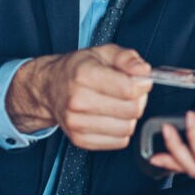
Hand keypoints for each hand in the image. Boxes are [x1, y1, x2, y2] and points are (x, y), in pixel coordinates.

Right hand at [7, 43, 152, 149]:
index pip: (128, 89)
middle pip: (131, 110)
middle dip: (138, 100)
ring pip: (127, 128)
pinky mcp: (79, 140)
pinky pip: (118, 141)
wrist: (50, 88)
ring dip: (130, 117)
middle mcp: (77, 100)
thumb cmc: (78, 69)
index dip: (142, 85)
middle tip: (130, 93)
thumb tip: (144, 72)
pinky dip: (120, 131)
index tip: (141, 81)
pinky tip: (111, 118)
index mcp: (84, 74)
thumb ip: (128, 58)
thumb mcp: (103, 53)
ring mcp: (76, 123)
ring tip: (119, 105)